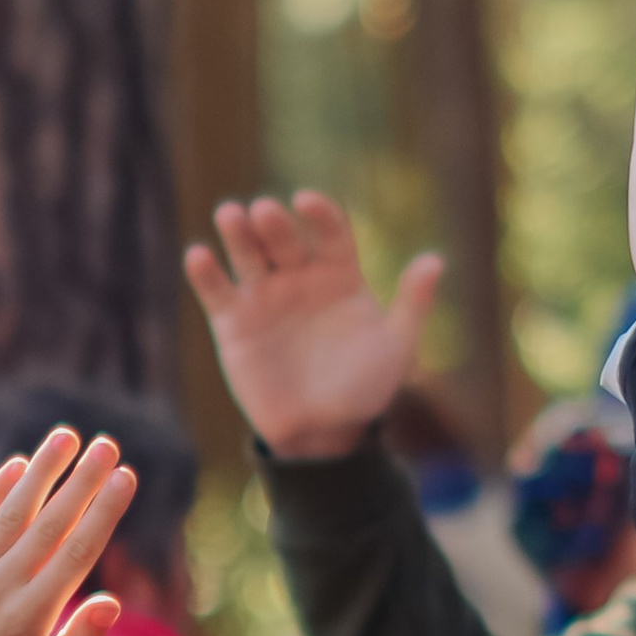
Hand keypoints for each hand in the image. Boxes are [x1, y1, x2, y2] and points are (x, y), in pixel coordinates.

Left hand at [0, 430, 135, 635]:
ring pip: (11, 512)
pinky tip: (18, 467)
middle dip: (82, 480)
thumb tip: (112, 602)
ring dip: (42, 472)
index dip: (104, 510)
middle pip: (50, 522)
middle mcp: (0, 587)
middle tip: (108, 444)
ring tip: (67, 436)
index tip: (126, 476)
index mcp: (32, 615)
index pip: (77, 550)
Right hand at [184, 191, 441, 457]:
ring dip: (236, 232)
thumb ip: (413, 304)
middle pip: (283, 238)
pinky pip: (216, 292)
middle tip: (264, 212)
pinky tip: (199, 256)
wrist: (322, 434)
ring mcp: (264, 297)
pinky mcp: (232, 322)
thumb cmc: (364, 389)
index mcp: (338, 274)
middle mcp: (299, 277)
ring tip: (230, 215)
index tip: (307, 202)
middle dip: (273, 223)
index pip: (329, 232)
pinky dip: (205, 273)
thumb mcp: (395, 348)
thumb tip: (436, 260)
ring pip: (247, 254)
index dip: (319, 214)